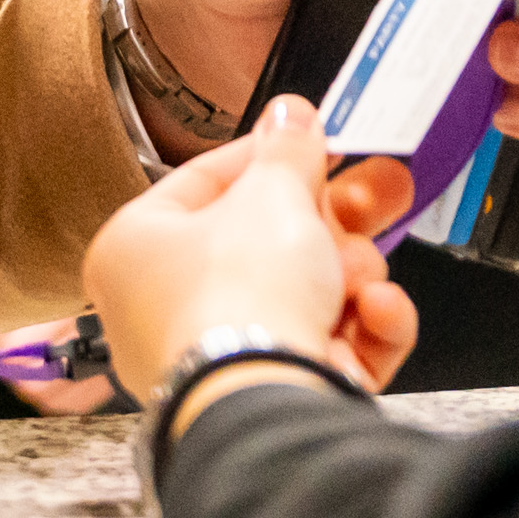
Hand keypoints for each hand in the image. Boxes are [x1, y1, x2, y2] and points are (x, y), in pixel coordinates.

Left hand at [84, 99, 421, 403]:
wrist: (263, 401)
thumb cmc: (237, 298)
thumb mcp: (273, 192)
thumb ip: (288, 148)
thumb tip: (290, 116)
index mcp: (136, 249)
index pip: (207, 184)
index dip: (270, 158)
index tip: (314, 141)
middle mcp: (165, 309)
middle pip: (268, 242)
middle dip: (336, 217)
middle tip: (382, 188)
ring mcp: (218, 358)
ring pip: (305, 295)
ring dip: (350, 275)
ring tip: (364, 271)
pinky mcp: (269, 396)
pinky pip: (323, 347)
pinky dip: (362, 328)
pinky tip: (377, 311)